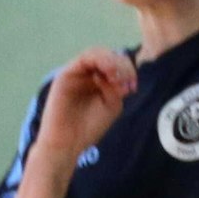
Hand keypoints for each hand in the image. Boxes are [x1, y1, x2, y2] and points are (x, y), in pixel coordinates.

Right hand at [35, 48, 136, 164]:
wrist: (67, 144)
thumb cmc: (89, 127)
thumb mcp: (112, 105)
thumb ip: (117, 87)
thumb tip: (115, 72)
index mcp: (100, 80)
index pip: (117, 64)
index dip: (128, 70)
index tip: (133, 87)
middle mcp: (88, 73)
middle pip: (109, 55)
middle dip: (123, 65)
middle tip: (127, 82)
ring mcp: (76, 73)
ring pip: (97, 53)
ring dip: (112, 61)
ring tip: (117, 77)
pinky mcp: (65, 74)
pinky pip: (84, 58)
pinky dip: (100, 61)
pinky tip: (108, 74)